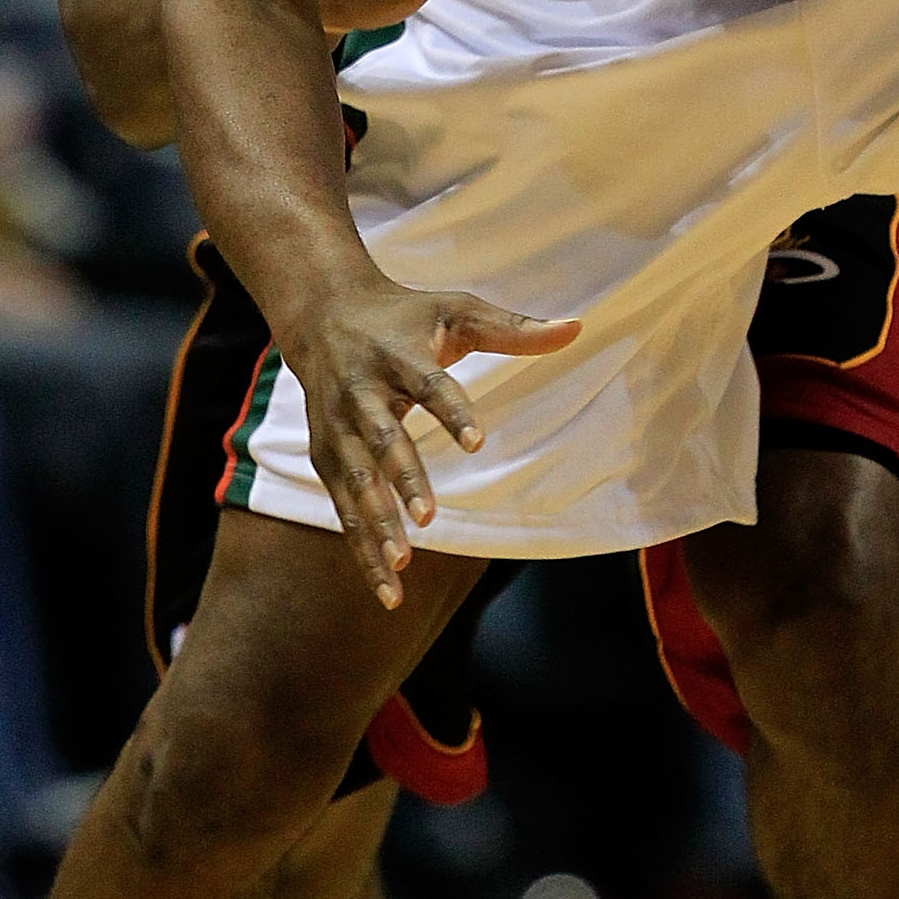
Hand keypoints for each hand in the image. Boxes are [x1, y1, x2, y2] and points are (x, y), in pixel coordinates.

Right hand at [294, 274, 579, 601]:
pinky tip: (388, 588)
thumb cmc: (405, 316)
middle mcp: (360, 393)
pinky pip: (342, 507)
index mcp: (397, 355)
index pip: (428, 386)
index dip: (452, 412)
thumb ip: (513, 328)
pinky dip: (361, 547)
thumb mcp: (457, 310)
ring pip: (356, 482)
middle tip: (429, 518)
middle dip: (403, 480)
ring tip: (402, 564)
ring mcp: (336, 428)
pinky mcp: (324, 456)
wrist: (321, 313)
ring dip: (376, 523)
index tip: (477, 442)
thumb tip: (577, 327)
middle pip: (383, 440)